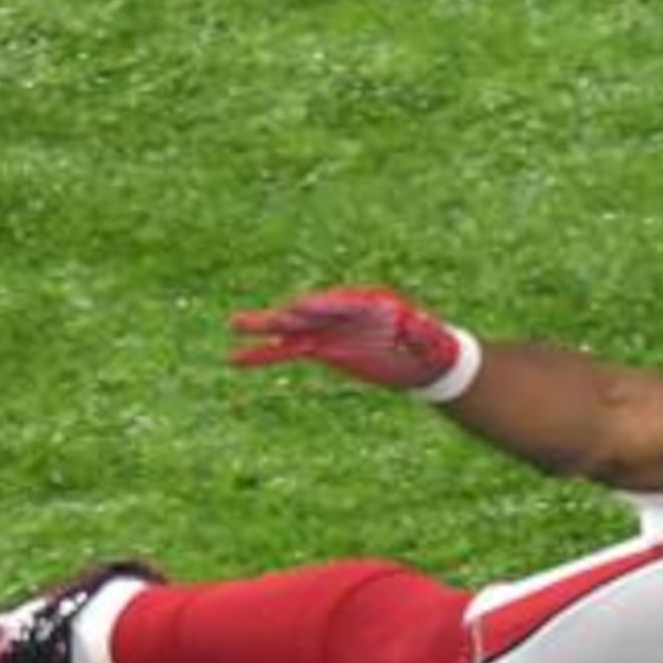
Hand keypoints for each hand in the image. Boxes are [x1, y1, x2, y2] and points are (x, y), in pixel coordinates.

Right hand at [228, 286, 475, 395]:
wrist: (423, 357)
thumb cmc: (429, 344)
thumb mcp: (429, 338)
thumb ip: (419, 331)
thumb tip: (414, 325)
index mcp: (367, 305)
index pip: (340, 304)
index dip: (320, 306)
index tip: (299, 307)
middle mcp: (342, 314)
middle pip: (310, 313)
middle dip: (286, 316)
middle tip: (263, 317)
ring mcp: (328, 330)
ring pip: (291, 329)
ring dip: (263, 329)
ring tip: (233, 324)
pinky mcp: (321, 348)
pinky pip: (287, 351)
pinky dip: (264, 354)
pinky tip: (237, 358)